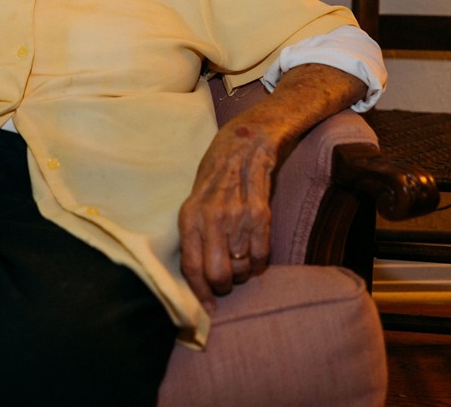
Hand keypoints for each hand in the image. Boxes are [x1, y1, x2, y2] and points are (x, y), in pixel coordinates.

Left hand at [178, 119, 275, 312]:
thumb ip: (194, 237)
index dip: (200, 293)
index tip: (209, 306)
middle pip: (218, 274)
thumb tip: (197, 278)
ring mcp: (236, 216)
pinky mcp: (260, 213)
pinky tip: (256, 255)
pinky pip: (262, 255)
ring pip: (241, 267)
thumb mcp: (193, 203)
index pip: (191, 267)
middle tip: (227, 281)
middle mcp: (210, 218)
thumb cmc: (214, 178)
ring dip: (243, 273)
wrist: (243, 145)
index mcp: (189, 217)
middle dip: (223, 286)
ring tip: (241, 261)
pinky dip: (260, 263)